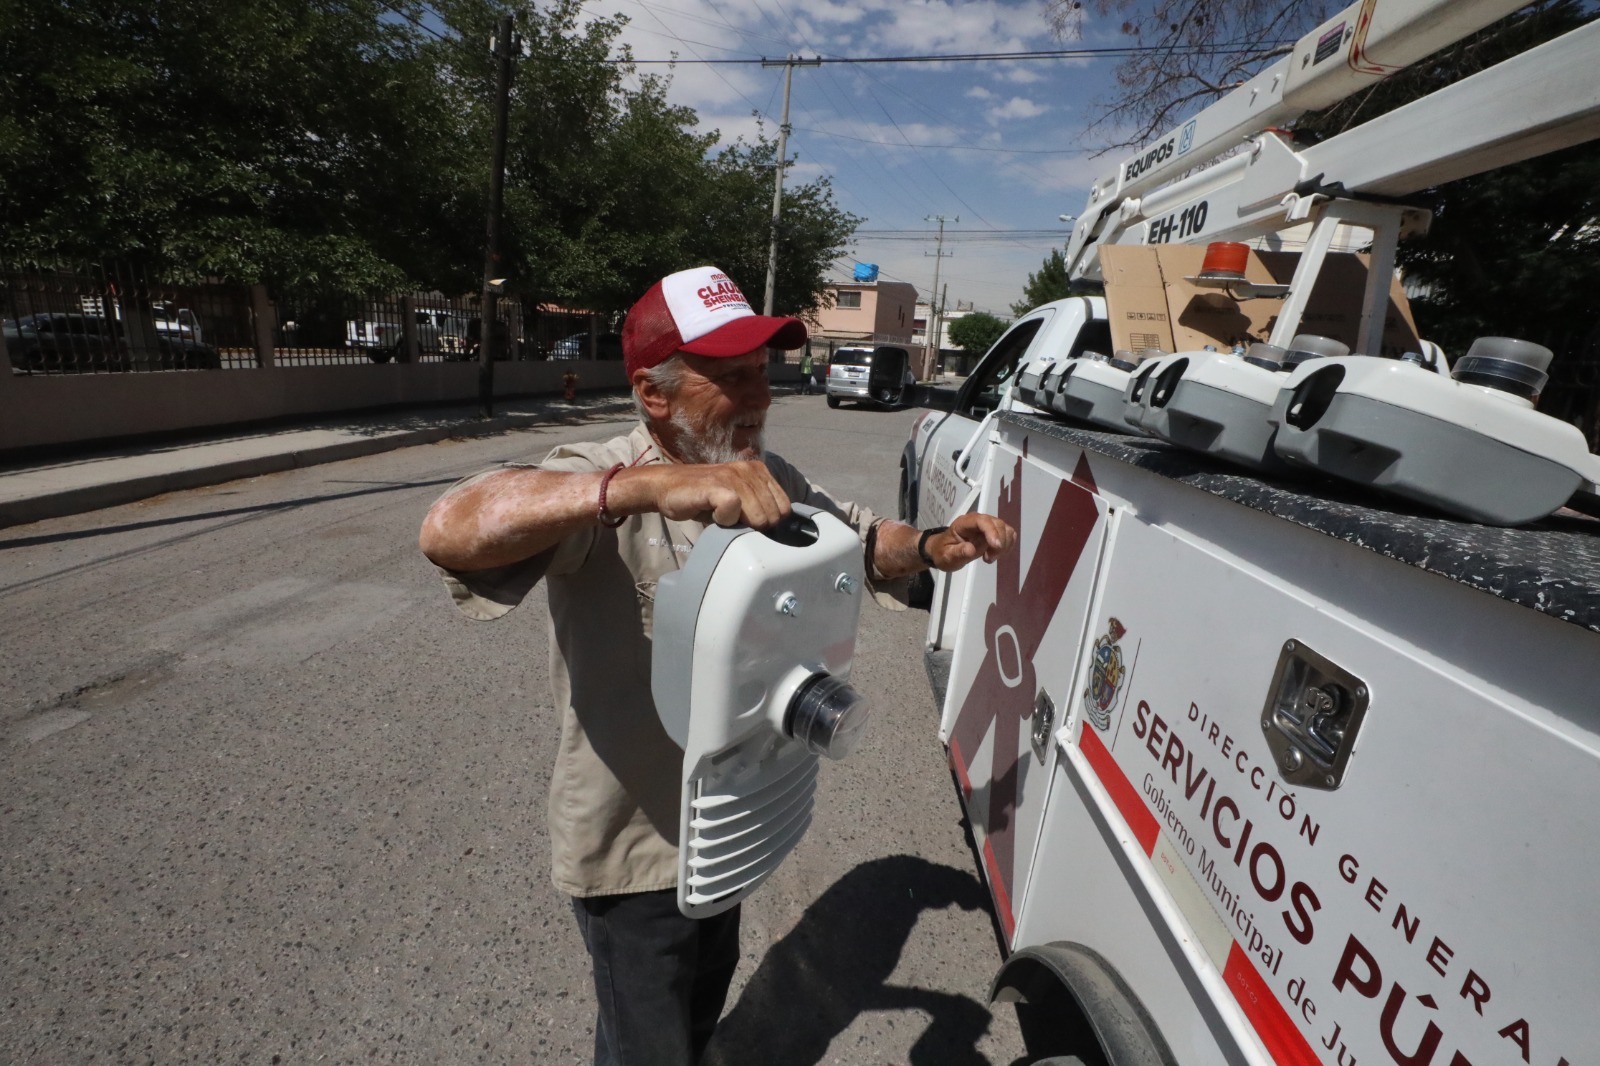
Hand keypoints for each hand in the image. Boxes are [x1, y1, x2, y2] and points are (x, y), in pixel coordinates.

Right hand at [617, 461, 792, 528]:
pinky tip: (712, 514)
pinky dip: (723, 521)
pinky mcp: (716, 485)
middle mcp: (749, 469)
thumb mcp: (739, 499)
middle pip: (773, 516)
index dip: (770, 522)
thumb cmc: (703, 497)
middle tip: (732, 519)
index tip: (749, 522)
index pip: (785, 508)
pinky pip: (733, 511)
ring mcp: (733, 476)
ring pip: (758, 517)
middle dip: (754, 526)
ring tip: (720, 514)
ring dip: (738, 524)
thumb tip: (778, 531)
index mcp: (759, 471)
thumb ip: (759, 507)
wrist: (667, 488)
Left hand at [924, 512, 1016, 570]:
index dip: (991, 531)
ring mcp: (988, 525)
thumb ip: (958, 552)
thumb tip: (971, 550)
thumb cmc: (943, 552)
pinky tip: (996, 554)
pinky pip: (1008, 535)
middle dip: (998, 543)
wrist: (944, 551)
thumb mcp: (946, 556)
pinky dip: (1007, 545)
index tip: (996, 546)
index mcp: (964, 523)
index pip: (981, 521)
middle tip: (988, 559)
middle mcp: (978, 520)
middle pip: (997, 524)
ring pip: (1005, 529)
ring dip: (1003, 545)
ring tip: (989, 557)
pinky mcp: (994, 532)